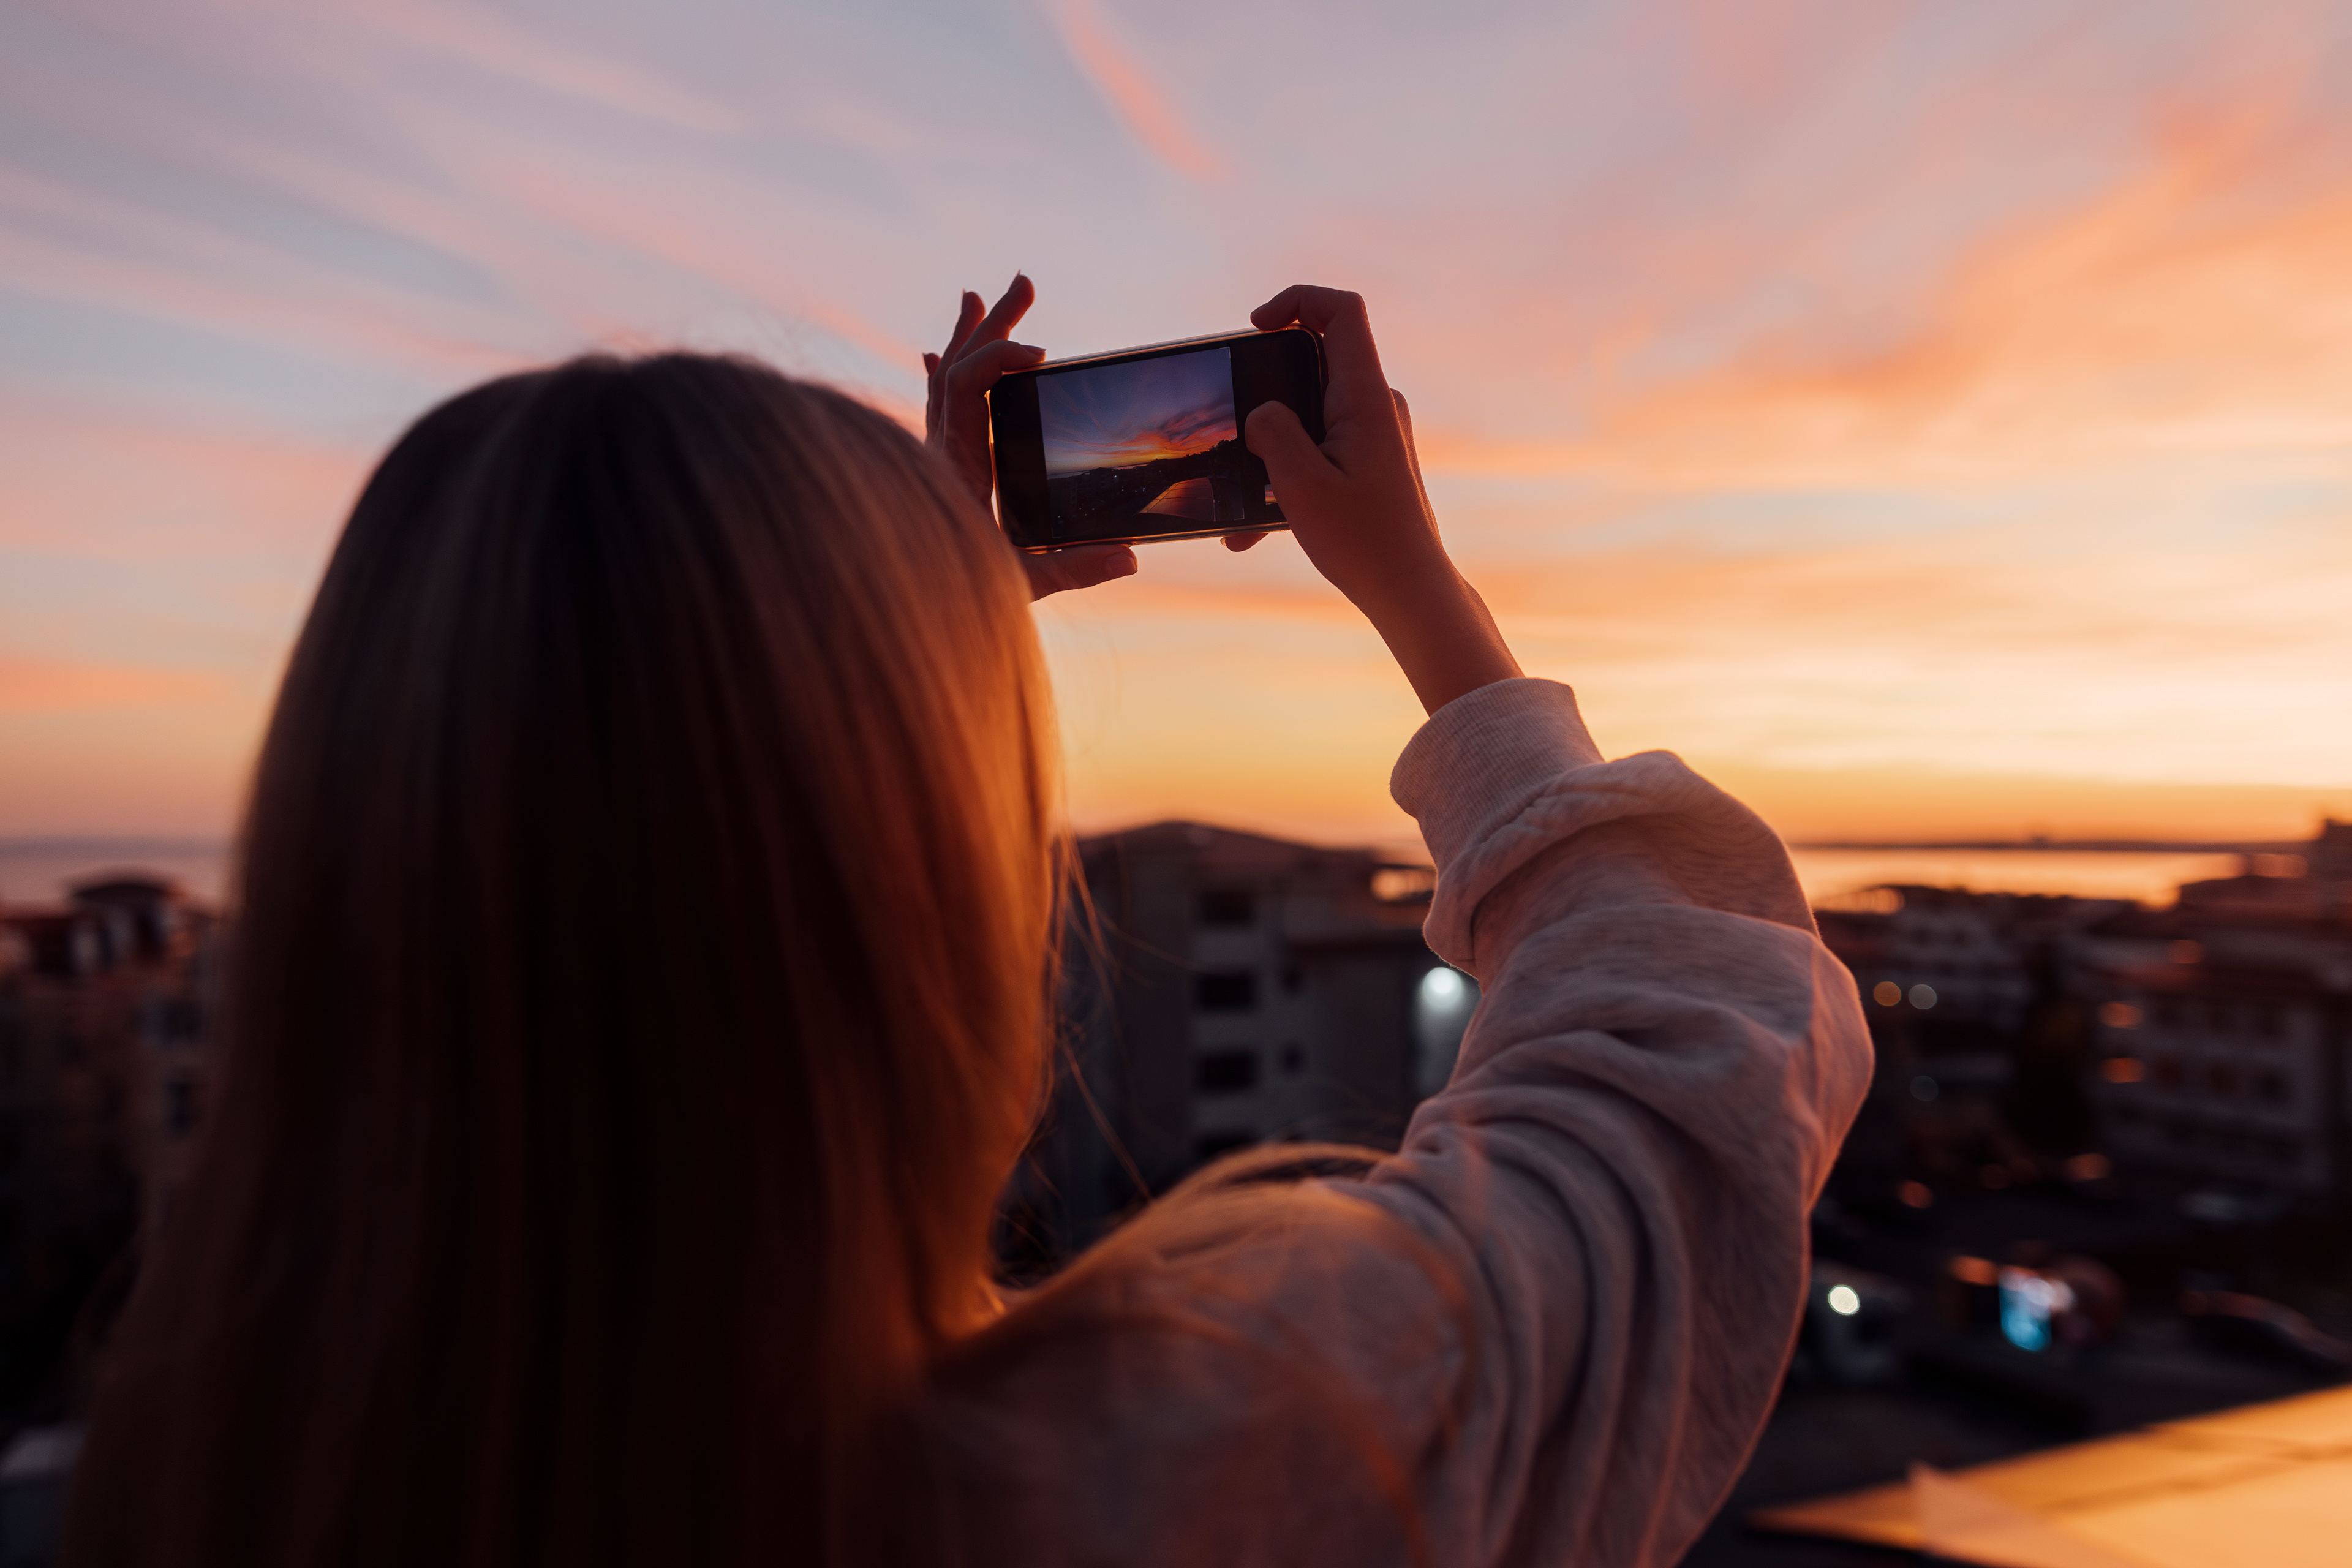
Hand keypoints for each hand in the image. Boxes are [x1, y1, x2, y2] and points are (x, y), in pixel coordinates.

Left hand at [924, 275, 1137, 600]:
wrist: (896, 612)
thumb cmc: (950, 600)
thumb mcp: (1020, 586)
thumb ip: (1073, 569)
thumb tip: (1129, 556)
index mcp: (953, 470)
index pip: (966, 388)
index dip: (1000, 359)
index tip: (1043, 354)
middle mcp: (936, 456)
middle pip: (956, 369)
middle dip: (992, 326)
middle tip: (1022, 285)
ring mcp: (931, 460)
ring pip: (941, 384)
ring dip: (967, 341)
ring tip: (981, 299)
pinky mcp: (932, 472)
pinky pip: (932, 411)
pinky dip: (941, 377)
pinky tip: (936, 356)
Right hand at [1242, 286, 1519, 713]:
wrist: (1410, 591)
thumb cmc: (1364, 542)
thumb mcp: (1300, 485)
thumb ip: (1273, 432)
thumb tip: (1261, 413)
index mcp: (1367, 398)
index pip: (1341, 312)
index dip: (1297, 300)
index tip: (1258, 325)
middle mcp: (1378, 406)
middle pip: (1316, 360)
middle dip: (1267, 389)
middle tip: (1235, 424)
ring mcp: (1376, 433)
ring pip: (1310, 413)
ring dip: (1272, 447)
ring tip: (1242, 496)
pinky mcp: (1370, 461)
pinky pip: (1320, 447)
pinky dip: (1288, 474)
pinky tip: (1259, 526)